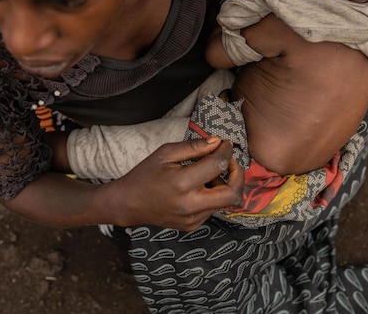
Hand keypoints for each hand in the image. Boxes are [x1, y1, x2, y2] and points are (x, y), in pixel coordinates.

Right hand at [111, 137, 244, 230]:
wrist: (128, 204)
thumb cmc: (145, 174)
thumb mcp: (166, 153)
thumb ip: (194, 147)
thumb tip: (218, 141)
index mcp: (182, 183)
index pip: (217, 165)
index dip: (226, 152)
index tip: (225, 144)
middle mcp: (190, 205)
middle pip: (233, 194)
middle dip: (238, 175)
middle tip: (230, 162)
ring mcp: (193, 219)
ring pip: (225, 202)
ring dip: (224, 184)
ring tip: (206, 174)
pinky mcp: (193, 226)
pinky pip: (213, 208)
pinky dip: (213, 195)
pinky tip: (198, 187)